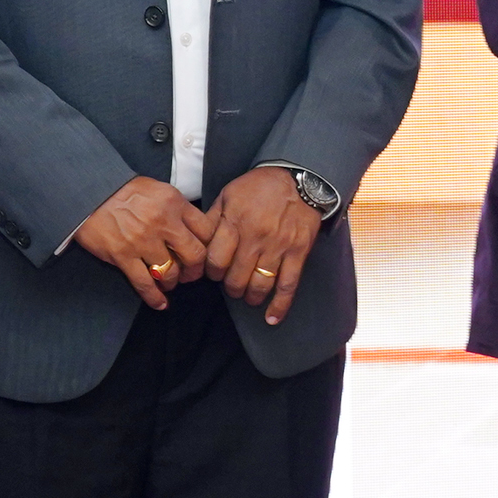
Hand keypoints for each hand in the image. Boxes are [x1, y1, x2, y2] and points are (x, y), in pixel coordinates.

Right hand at [73, 176, 214, 310]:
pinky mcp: (123, 256)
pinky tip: (160, 304)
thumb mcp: (158, 189)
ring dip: (172, 282)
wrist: (88, 192)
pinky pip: (144, 284)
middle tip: (190, 273)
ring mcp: (143, 241)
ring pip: (171, 273)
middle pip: (195, 255)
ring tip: (169, 282)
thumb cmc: (123, 190)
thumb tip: (193, 228)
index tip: (205, 253)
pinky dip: (154, 298)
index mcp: (174, 203)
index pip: (206, 230)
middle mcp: (163, 222)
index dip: (209, 246)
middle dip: (195, 270)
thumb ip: (177, 207)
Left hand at [206, 166, 321, 324]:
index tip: (214, 272)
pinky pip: (288, 284)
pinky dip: (280, 305)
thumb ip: (213, 219)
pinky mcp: (298, 253)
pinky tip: (272, 318)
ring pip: (259, 284)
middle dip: (230, 286)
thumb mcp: (228, 194)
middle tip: (231, 284)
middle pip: (236, 277)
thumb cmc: (259, 187)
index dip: (212, 272)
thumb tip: (198, 241)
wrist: (298, 178)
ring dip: (250, 296)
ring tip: (247, 295)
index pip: (216, 260)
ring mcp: (278, 247)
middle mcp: (256, 238)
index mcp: (235, 222)